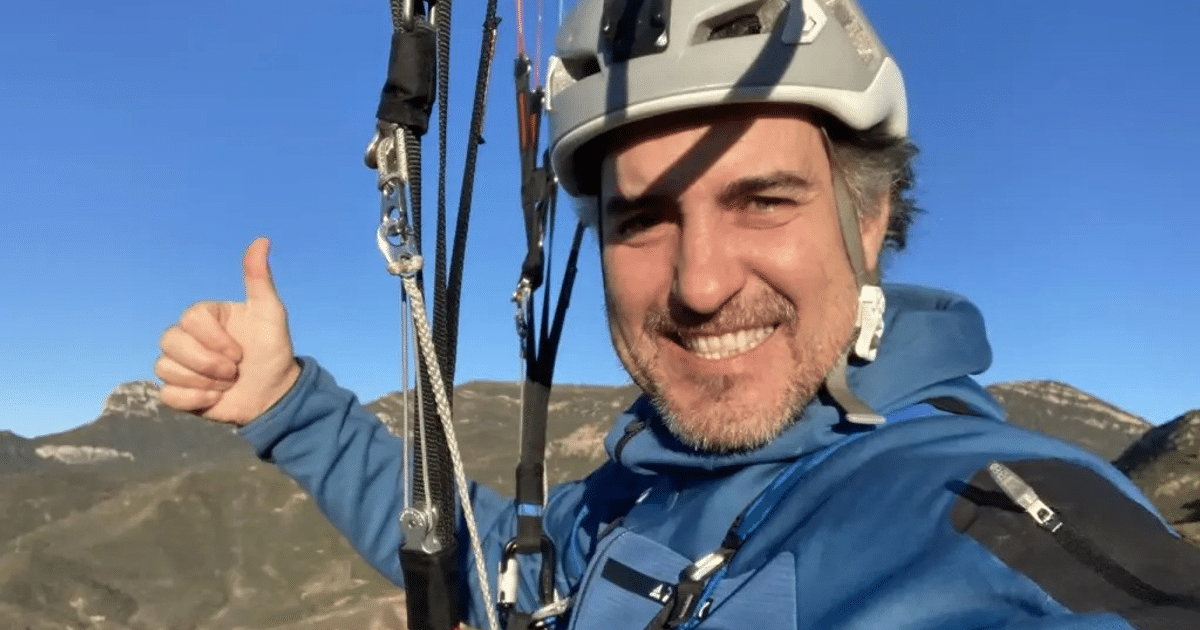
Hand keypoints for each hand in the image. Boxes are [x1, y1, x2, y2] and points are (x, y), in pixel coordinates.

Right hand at [155, 237, 301, 424]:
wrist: (276, 394)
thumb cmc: (274, 352)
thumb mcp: (271, 314)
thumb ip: (259, 279)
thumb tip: (262, 240)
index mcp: (207, 316)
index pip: (190, 318)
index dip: (214, 340)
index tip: (240, 353)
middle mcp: (189, 337)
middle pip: (169, 341)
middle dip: (207, 363)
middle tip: (234, 371)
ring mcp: (181, 364)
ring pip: (164, 367)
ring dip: (203, 382)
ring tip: (227, 384)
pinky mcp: (179, 392)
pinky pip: (166, 394)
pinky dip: (194, 400)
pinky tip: (215, 398)